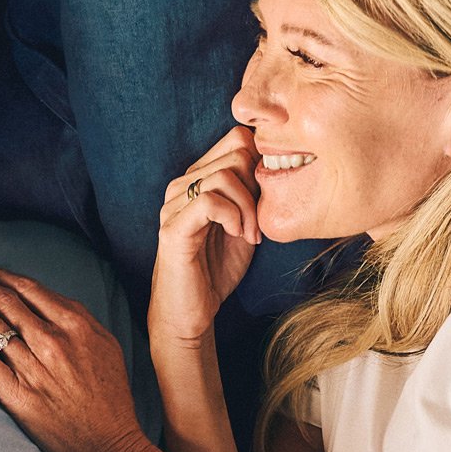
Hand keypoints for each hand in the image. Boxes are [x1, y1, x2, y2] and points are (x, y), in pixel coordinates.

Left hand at [0, 267, 147, 451]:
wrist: (109, 445)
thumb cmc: (110, 397)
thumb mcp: (106, 345)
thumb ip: (78, 319)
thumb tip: (45, 300)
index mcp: (75, 325)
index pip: (27, 288)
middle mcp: (52, 341)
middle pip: (3, 301)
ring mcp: (32, 368)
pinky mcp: (17, 395)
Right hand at [150, 127, 258, 351]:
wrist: (192, 312)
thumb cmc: (217, 270)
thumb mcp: (245, 223)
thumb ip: (254, 194)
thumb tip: (277, 165)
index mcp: (199, 178)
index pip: (236, 139)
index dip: (262, 163)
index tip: (267, 200)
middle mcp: (182, 184)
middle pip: (235, 153)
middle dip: (258, 188)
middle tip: (259, 225)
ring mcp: (173, 204)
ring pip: (224, 175)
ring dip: (248, 207)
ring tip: (250, 235)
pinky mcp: (172, 227)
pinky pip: (209, 201)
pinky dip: (233, 216)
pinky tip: (238, 235)